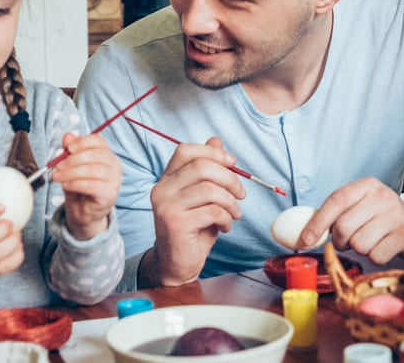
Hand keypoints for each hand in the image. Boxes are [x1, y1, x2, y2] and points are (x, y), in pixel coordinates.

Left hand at [51, 132, 122, 240]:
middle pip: (96, 154)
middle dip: (73, 159)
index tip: (68, 148)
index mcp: (107, 155)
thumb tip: (67, 136)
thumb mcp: (70, 167)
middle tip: (57, 166)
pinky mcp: (110, 195)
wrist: (82, 213)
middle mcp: (115, 166)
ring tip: (57, 177)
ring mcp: (114, 180)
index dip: (83, 142)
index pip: (99, 141)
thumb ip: (69, 152)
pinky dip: (76, 184)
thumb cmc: (78, 188)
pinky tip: (66, 185)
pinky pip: (92, 185)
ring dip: (71, 172)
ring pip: (93, 170)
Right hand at [148, 136, 245, 285]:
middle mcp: (161, 189)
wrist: (177, 262)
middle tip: (241, 194)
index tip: (233, 164)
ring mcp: (166, 206)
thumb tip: (216, 141)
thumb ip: (208, 169)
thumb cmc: (193, 228)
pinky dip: (226, 218)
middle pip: (202, 167)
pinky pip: (212, 211)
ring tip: (234, 214)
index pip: (186, 150)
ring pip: (210, 189)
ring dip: (231, 202)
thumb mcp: (203, 196)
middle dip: (230, 179)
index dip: (213, 152)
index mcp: (167, 178)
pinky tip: (225, 226)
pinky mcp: (175, 224)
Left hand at [296, 178, 403, 264]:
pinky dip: (374, 257)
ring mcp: (394, 216)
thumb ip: (335, 214)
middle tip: (347, 241)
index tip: (305, 240)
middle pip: (344, 227)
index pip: (336, 200)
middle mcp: (381, 197)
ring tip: (369, 241)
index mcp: (366, 186)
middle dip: (340, 241)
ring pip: (359, 244)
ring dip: (359, 249)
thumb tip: (304, 233)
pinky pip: (375, 256)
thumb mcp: (361, 206)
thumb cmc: (380, 218)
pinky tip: (383, 247)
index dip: (317, 221)